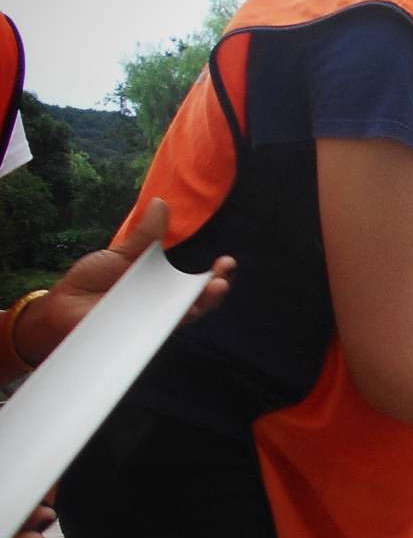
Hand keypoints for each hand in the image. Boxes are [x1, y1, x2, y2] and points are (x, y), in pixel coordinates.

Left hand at [12, 198, 234, 367]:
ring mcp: (152, 321)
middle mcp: (162, 304)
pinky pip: (160, 329)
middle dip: (215, 289)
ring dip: (203, 303)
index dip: (213, 274)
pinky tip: (188, 309)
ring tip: (216, 288)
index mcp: (161, 284)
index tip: (226, 261)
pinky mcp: (138, 334)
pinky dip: (175, 320)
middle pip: (197, 300)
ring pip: (185, 316)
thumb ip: (144, 237)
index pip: (194, 282)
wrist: (62, 306)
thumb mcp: (120, 254)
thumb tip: (161, 204)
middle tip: (223, 276)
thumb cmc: (90, 280)